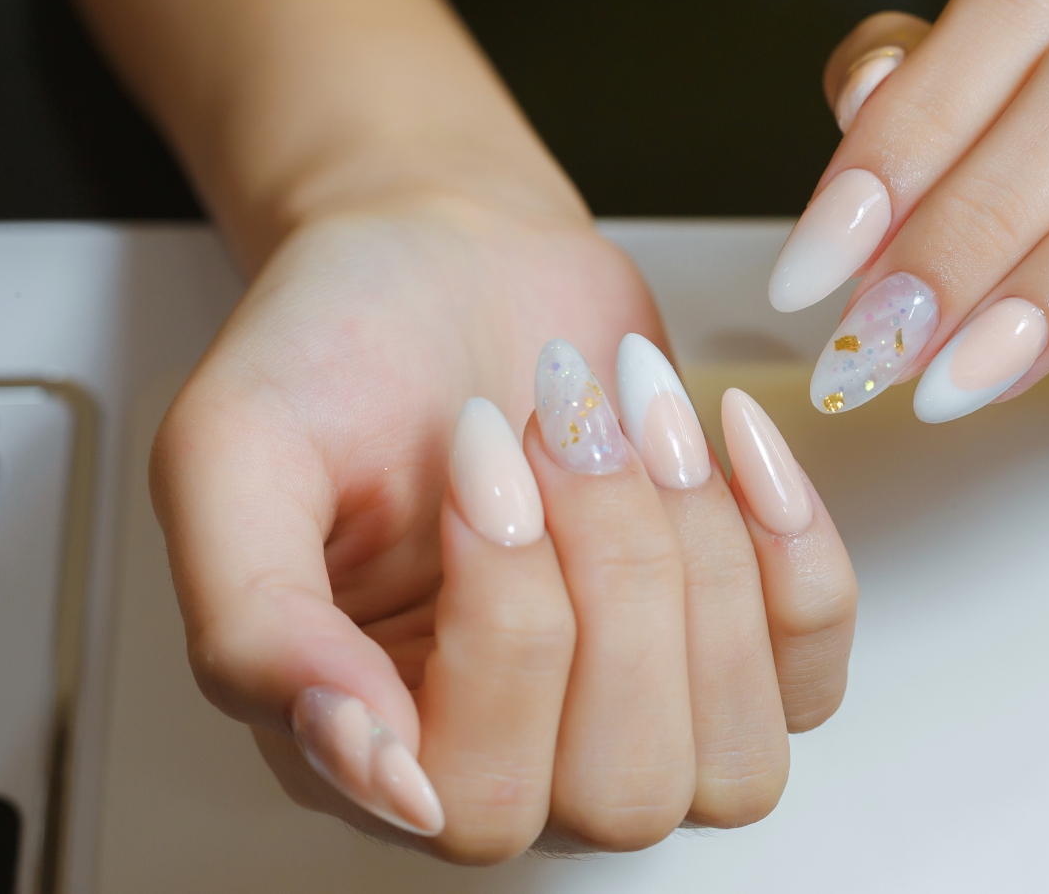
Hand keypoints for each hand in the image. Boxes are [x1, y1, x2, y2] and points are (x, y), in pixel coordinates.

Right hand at [151, 192, 856, 861]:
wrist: (450, 253)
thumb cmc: (343, 346)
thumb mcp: (235, 454)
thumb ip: (255, 624)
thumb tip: (364, 766)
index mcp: (374, 741)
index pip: (475, 796)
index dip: (505, 624)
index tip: (475, 453)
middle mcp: (514, 755)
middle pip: (623, 784)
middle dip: (614, 570)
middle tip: (555, 422)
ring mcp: (636, 708)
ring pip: (734, 754)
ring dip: (703, 561)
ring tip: (633, 419)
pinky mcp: (733, 639)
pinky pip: (813, 670)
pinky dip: (794, 545)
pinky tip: (726, 434)